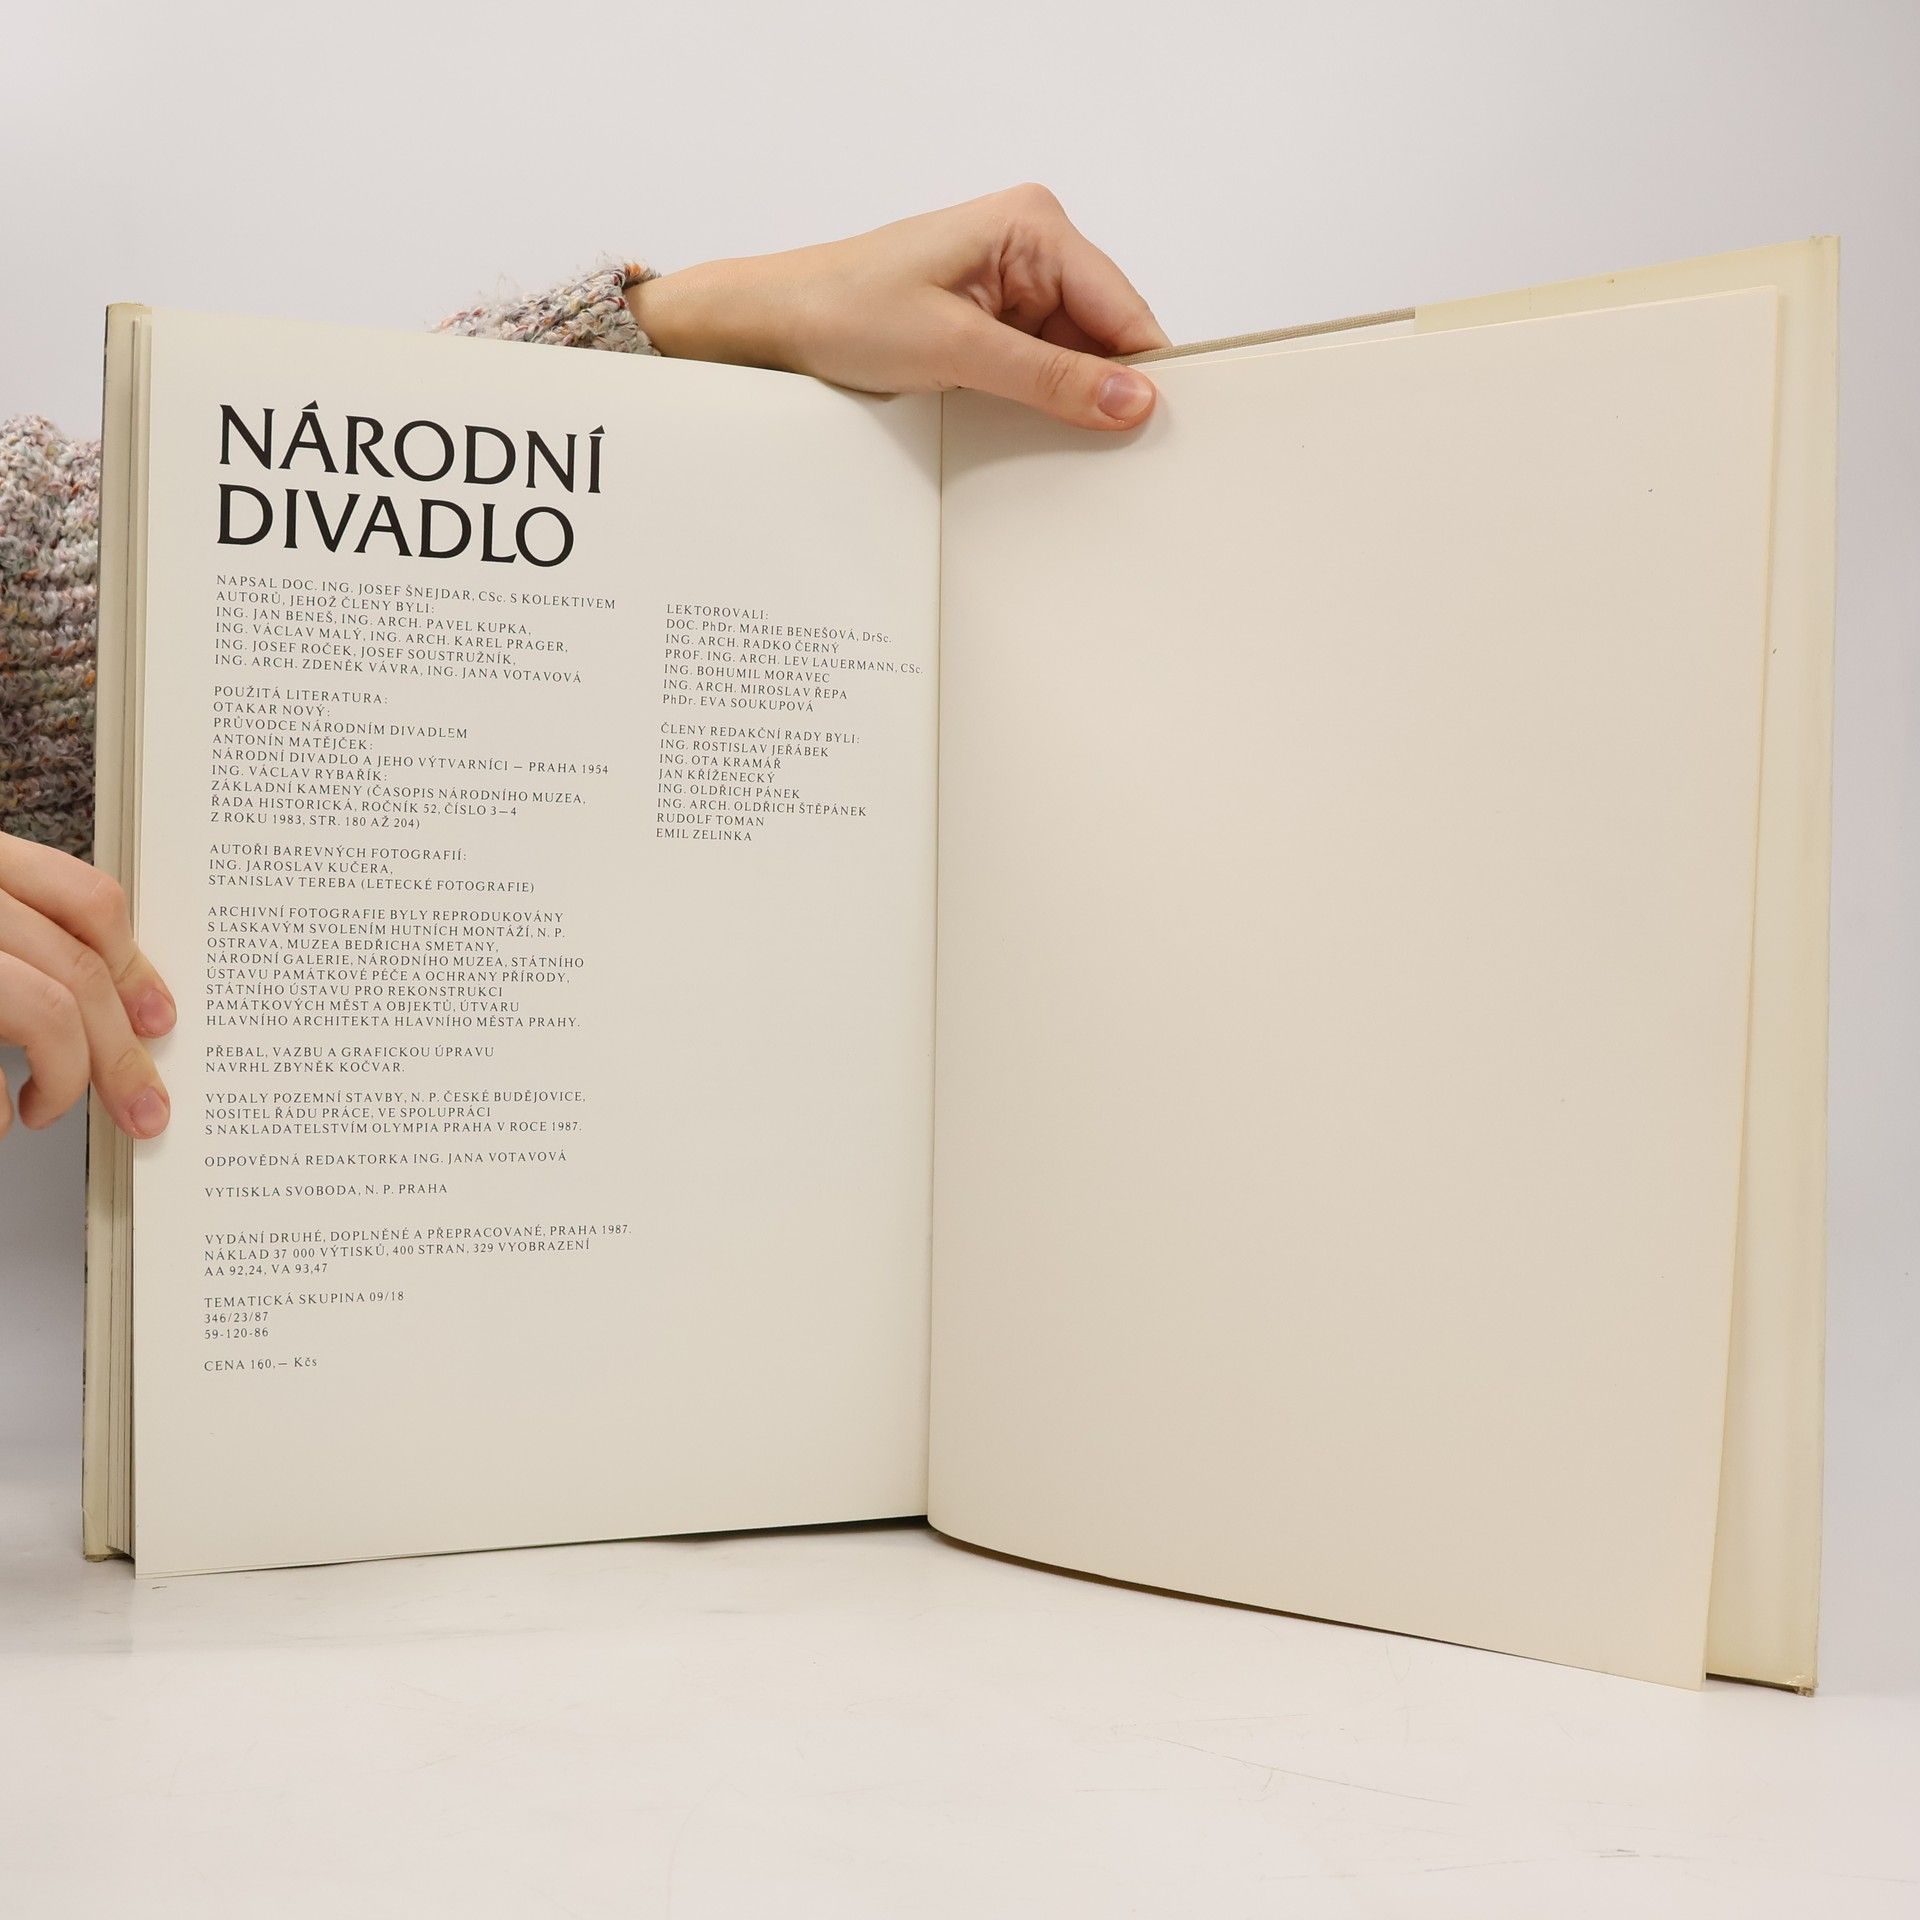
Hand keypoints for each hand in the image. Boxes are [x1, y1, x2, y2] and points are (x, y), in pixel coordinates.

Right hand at [0, 833, 173, 1141]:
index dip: (134, 965)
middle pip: (79, 968)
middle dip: (121, 1053)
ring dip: (65, 1079)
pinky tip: (0, 1120)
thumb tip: (118, 1010)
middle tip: (143, 1108)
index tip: (160, 1021)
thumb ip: (24, 938)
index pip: (87, 896)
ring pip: (47, 1011)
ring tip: (43, 1107)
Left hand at [627, 184, 1171, 430]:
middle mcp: (1033, 246)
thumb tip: (1133, 400)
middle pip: (1107, 334)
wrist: (773, 326)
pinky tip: (1027, 428)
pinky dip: (1041, 402)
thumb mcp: (958, 351)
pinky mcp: (991, 322)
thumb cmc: (844, 311)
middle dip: (1106, 390)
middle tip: (1110, 453)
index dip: (1147, 370)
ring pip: (1077, 358)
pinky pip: (1042, 368)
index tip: (1161, 432)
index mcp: (1034, 225)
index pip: (1124, 307)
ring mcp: (1013, 285)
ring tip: (1049, 438)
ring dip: (1070, 401)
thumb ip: (1052, 379)